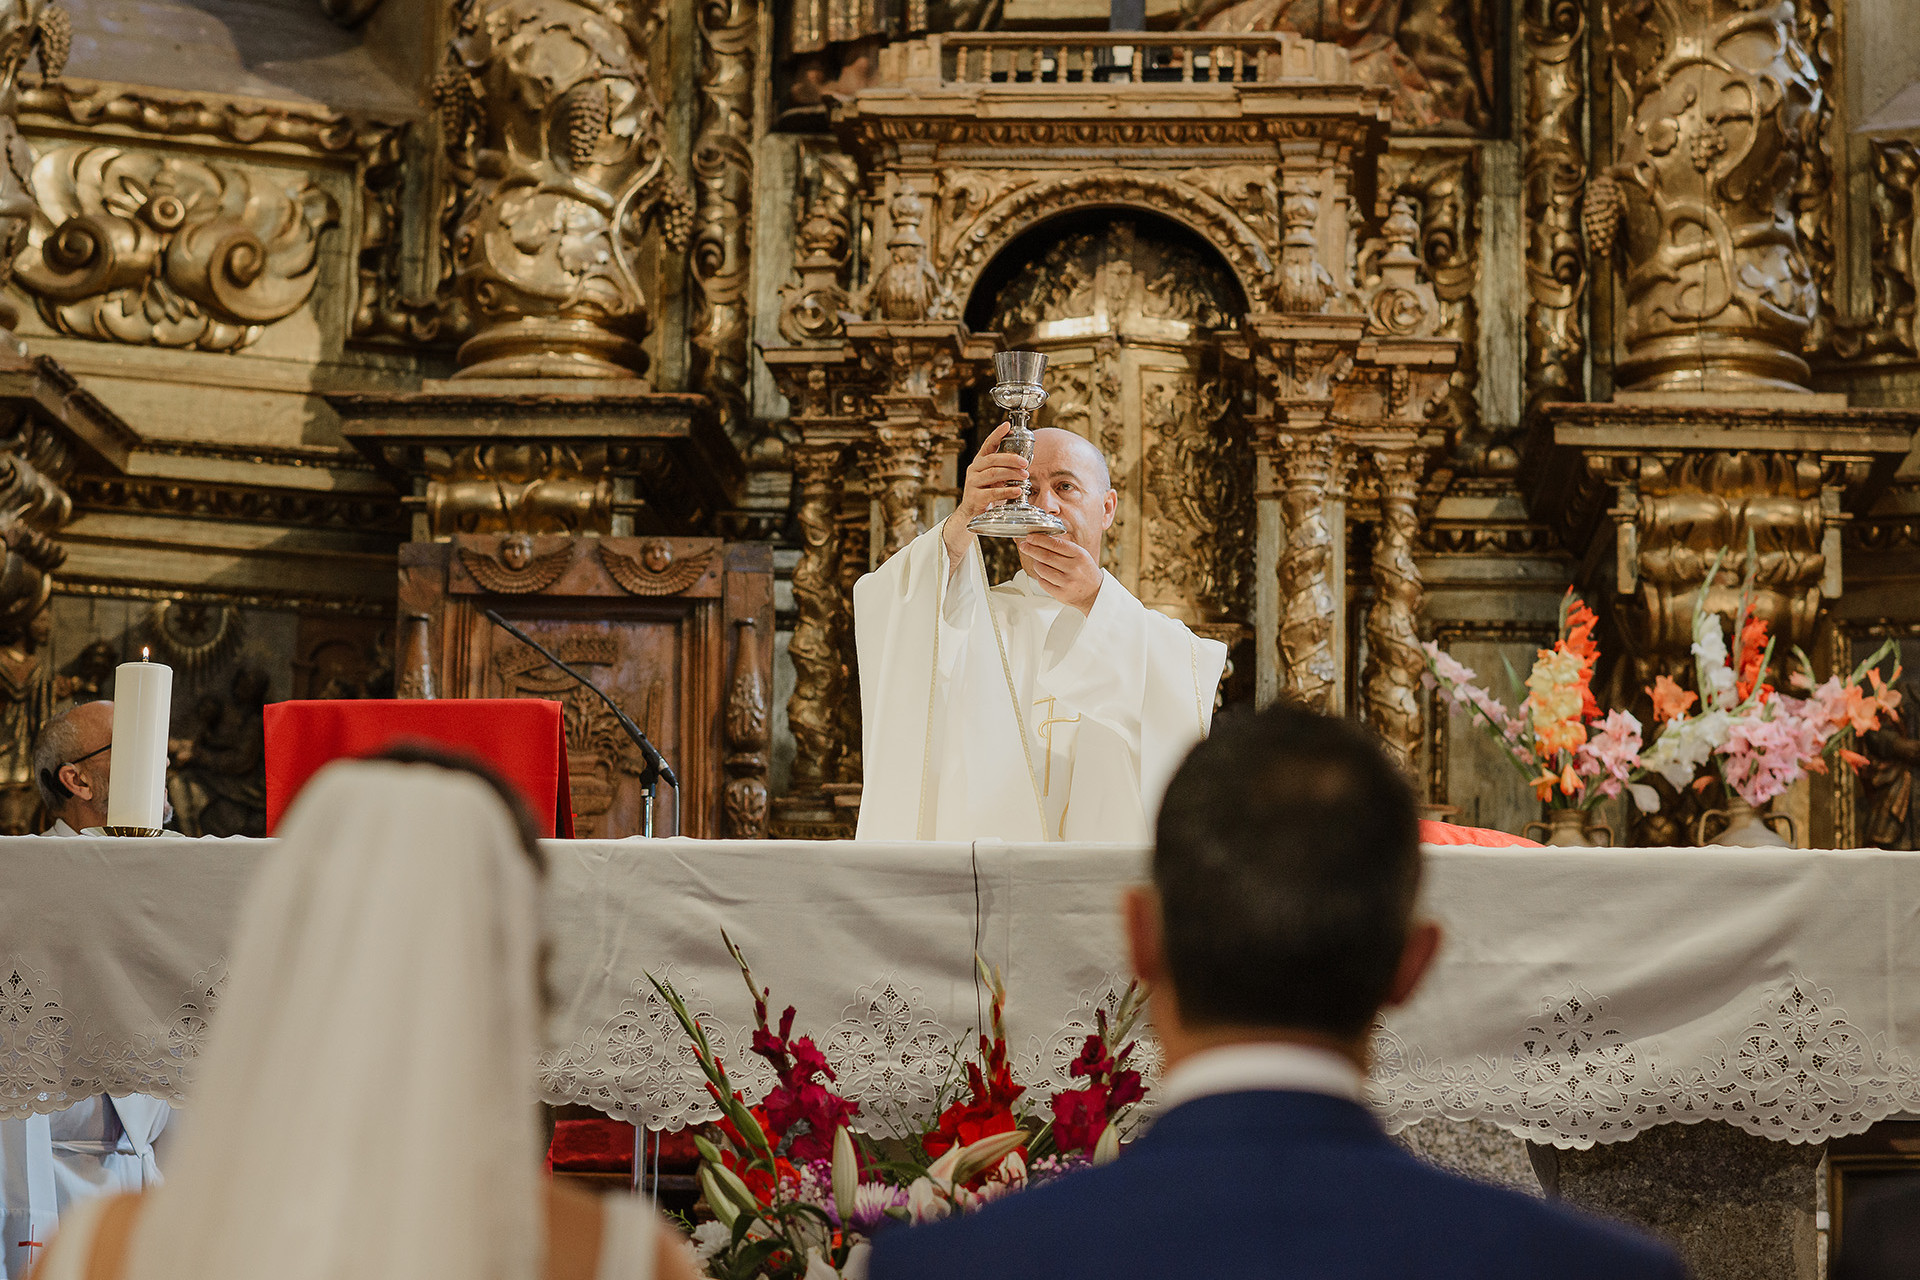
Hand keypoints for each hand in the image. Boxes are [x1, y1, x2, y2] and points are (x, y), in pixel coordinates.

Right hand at [943, 422, 1025, 566]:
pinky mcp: (974, 497)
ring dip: (1011, 474)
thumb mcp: (997, 479)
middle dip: (1011, 459)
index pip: (988, 444)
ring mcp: (972, 483)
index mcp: (980, 462)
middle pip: (993, 459)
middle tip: (1025, 463)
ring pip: (993, 474)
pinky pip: (993, 492)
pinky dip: (1007, 492)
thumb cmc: (987, 494)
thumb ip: (1007, 470)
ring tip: (1025, 477)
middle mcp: (974, 469)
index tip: (1007, 425)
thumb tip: (1028, 461)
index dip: (997, 434)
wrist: (972, 515)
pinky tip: (1017, 491)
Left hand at [1019, 533, 1102, 613]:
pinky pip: (1043, 582)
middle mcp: (1074, 568)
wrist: (1095, 593)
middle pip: (1045, 556)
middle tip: (1024, 546)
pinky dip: (1039, 576)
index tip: (1030, 537)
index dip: (1039, 539)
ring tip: (1036, 560)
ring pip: (1042, 569)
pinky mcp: (1061, 594)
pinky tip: (1042, 572)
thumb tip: (1041, 539)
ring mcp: (1067, 582)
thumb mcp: (1081, 555)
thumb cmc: (1085, 572)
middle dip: (1031, 549)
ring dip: (1035, 563)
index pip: (1055, 544)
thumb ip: (1064, 547)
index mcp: (1080, 555)